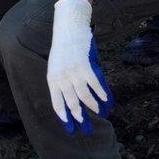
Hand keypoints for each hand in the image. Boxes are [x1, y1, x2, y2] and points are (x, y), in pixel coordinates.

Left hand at [47, 0, 113, 135]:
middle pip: (72, 104)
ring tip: (101, 112)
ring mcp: (73, 73)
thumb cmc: (64, 47)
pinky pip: (95, 85)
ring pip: (85, 97)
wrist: (69, 27)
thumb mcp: (57, 66)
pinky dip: (102, 94)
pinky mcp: (85, 67)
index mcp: (52, 80)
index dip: (65, 119)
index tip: (71, 129)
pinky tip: (107, 100)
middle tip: (87, 130)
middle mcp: (61, 79)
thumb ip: (64, 82)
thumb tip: (77, 100)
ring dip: (94, 107)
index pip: (58, 105)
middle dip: (81, 118)